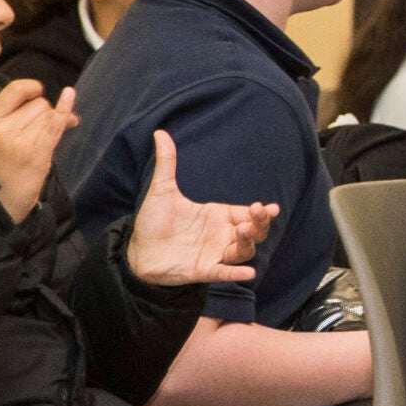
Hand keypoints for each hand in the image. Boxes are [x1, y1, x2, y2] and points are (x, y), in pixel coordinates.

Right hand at [0, 80, 74, 224]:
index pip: (14, 91)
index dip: (30, 87)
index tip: (38, 91)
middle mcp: (5, 127)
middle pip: (39, 104)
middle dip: (47, 112)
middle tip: (48, 124)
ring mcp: (22, 140)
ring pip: (49, 114)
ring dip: (59, 119)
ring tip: (65, 124)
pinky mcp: (39, 152)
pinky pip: (56, 126)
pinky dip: (67, 114)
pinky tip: (71, 96)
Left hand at [126, 130, 275, 285]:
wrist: (137, 250)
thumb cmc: (153, 221)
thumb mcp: (162, 190)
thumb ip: (167, 163)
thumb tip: (159, 133)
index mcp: (217, 216)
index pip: (246, 214)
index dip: (260, 212)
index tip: (269, 207)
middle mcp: (221, 235)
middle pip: (253, 232)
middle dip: (260, 224)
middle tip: (259, 213)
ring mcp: (215, 254)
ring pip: (243, 251)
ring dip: (249, 243)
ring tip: (244, 231)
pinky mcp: (204, 270)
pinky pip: (225, 272)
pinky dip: (237, 273)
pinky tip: (248, 272)